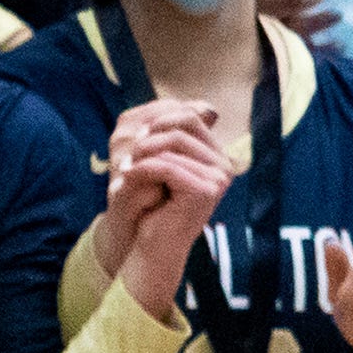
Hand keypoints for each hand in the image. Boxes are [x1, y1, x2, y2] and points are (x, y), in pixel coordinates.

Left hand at [105, 98, 233, 321]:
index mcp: (219, 156)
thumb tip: (180, 105)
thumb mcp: (167, 165)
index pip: (192, 115)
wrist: (155, 247)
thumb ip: (175, 136)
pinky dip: (142, 168)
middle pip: (185, 123)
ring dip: (143, 152)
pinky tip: (128, 176)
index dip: (162, 119)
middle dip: (152, 132)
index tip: (139, 135)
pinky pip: (166, 166)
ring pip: (173, 143)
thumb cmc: (158, 206)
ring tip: (127, 166)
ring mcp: (218, 178)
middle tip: (131, 150)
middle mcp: (225, 165)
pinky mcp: (204, 191)